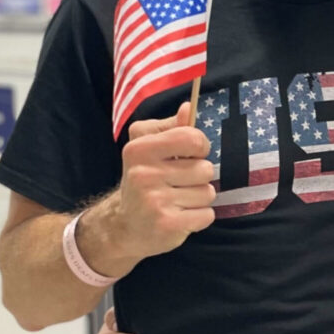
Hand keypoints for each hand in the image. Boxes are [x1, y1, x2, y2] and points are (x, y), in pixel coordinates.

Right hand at [79, 102, 215, 274]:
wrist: (125, 225)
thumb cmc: (146, 180)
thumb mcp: (151, 148)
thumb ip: (172, 127)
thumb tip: (187, 107)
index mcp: (139, 149)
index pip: (192, 138)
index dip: (200, 146)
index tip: (192, 154)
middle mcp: (143, 174)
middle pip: (205, 169)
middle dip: (200, 176)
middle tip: (180, 183)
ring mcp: (154, 201)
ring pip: (208, 192)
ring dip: (200, 198)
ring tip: (179, 200)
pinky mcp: (166, 225)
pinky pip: (207, 215)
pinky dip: (200, 217)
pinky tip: (181, 216)